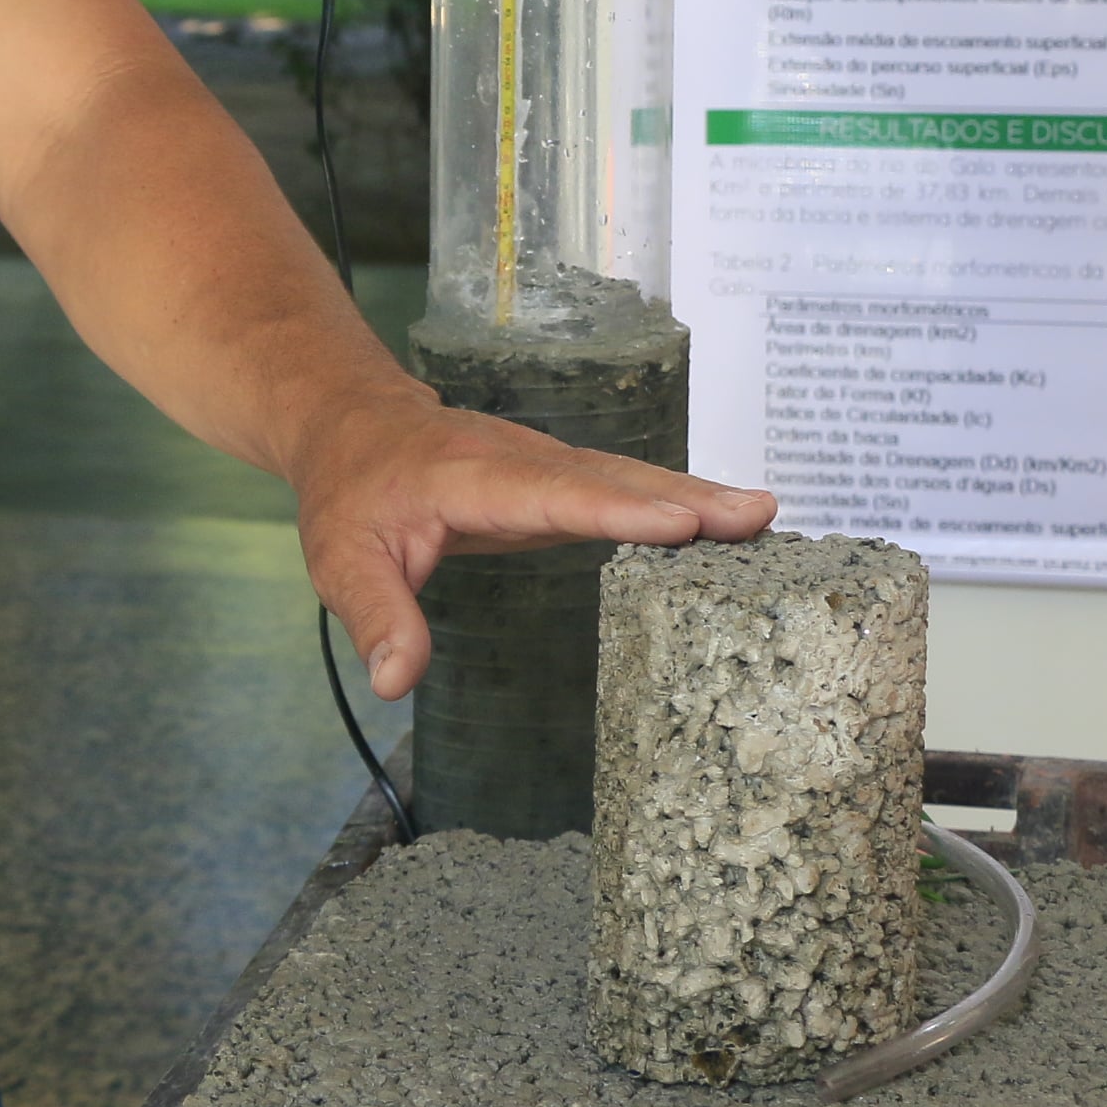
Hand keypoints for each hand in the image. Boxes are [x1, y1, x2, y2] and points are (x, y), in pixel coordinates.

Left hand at [290, 381, 776, 697]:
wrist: (352, 424)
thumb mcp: (342, 561)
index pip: (552, 493)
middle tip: (758, 515)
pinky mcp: (559, 476)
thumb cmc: (350, 493)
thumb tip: (398, 682)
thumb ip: (377, 617)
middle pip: (612, 477)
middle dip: (685, 496)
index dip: (617, 509)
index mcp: (471, 477)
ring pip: (628, 475)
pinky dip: (677, 500)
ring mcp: (544, 462)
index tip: (681, 522)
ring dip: (696, 495)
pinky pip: (623, 486)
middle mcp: (520, 460)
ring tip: (765, 515)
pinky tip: (726, 521)